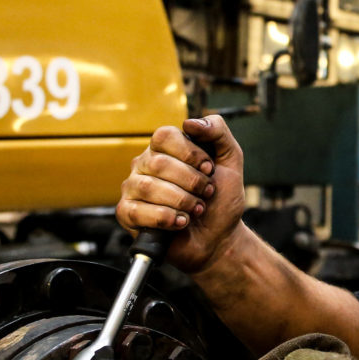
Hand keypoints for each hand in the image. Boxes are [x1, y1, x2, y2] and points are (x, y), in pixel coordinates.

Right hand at [117, 116, 246, 272]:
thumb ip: (217, 131)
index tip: (209, 169)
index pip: (164, 136)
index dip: (190, 153)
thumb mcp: (230, 159)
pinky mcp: (127, 214)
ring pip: (149, 187)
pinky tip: (181, 222)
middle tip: (206, 193)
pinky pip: (138, 211)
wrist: (219, 237)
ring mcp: (133, 189)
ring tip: (196, 209)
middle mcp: (144, 164)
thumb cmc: (221, 199)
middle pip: (159, 163)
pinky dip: (166, 218)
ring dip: (182, 202)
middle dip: (192, 182)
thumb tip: (189, 122)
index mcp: (165, 148)